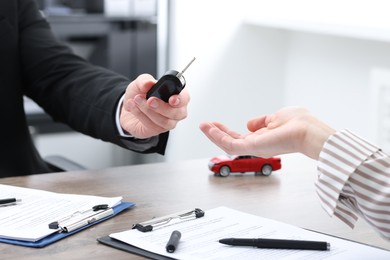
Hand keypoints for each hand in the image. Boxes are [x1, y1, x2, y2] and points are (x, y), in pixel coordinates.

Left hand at [120, 74, 189, 138]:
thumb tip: (149, 83)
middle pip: (177, 113)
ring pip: (164, 121)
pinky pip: (152, 125)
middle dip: (162, 107)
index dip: (180, 100)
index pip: (185, 98)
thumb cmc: (140, 94)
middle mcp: (176, 110)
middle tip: (149, 100)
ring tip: (136, 100)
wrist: (129, 106)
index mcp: (177, 95)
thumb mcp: (140, 83)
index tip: (171, 99)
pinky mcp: (157, 130)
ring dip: (148, 110)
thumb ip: (145, 80)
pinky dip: (140, 115)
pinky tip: (133, 107)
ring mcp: (168, 122)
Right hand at [199, 107, 335, 159]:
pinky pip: (231, 144)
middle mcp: (258, 144)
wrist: (309, 131)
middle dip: (217, 133)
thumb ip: (262, 121)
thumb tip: (249, 123)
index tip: (215, 123)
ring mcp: (255, 147)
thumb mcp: (276, 117)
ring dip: (214, 135)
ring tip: (203, 125)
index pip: (240, 136)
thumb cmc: (300, 124)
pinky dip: (219, 137)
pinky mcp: (253, 148)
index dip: (226, 130)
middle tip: (204, 125)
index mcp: (263, 138)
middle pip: (231, 141)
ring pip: (228, 144)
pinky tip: (210, 129)